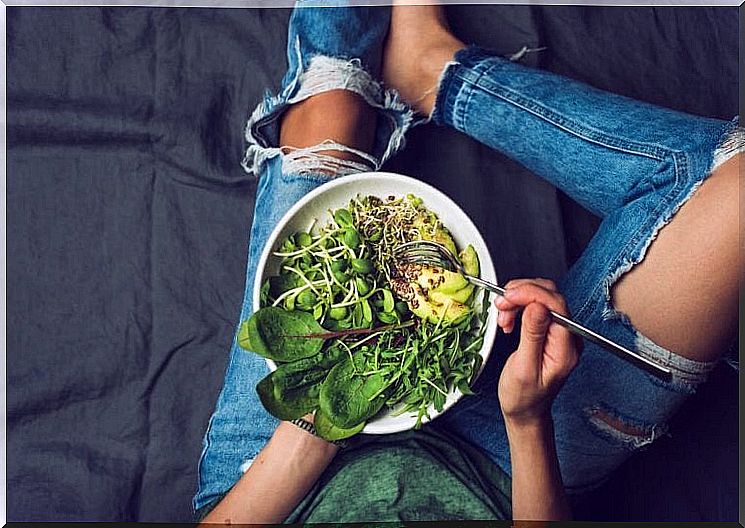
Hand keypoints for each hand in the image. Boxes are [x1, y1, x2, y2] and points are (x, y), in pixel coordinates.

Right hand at [495, 279, 579, 426]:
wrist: (525, 410)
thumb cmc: (523, 397)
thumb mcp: (524, 368)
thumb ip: (533, 335)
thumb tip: (538, 306)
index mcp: (565, 348)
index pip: (556, 305)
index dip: (530, 294)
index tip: (508, 297)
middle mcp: (568, 337)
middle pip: (550, 296)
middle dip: (522, 294)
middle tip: (501, 304)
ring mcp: (559, 332)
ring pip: (542, 297)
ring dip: (518, 299)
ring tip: (503, 316)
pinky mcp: (549, 330)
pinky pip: (536, 306)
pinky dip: (519, 305)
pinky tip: (509, 318)